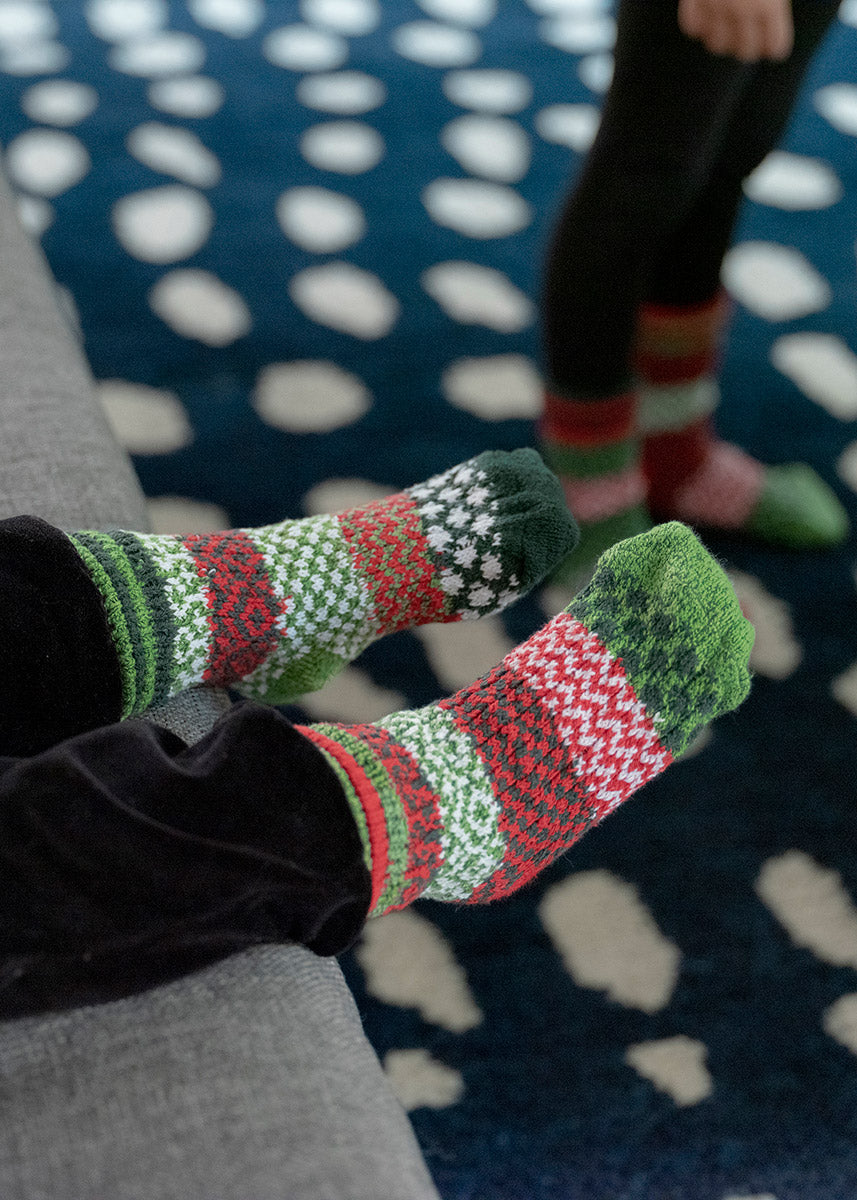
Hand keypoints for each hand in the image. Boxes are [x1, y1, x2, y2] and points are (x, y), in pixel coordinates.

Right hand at [678, 0, 793, 62]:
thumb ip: (773, 5)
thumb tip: (770, 33)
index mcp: (771, 3)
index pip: (775, 44)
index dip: (774, 46)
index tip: (772, 48)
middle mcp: (744, 8)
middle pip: (745, 52)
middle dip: (747, 47)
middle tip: (747, 40)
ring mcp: (716, 5)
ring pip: (716, 44)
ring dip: (721, 38)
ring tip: (724, 27)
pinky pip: (692, 28)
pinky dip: (698, 26)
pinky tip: (704, 18)